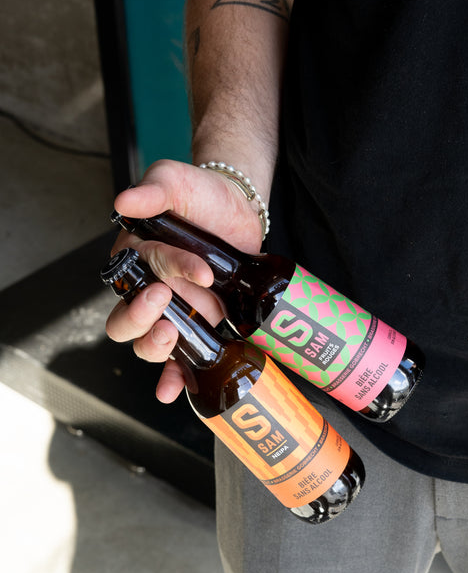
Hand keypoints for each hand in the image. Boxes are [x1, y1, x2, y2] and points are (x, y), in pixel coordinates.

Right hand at [105, 158, 265, 402]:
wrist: (238, 209)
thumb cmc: (199, 194)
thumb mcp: (175, 180)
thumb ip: (152, 189)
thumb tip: (125, 201)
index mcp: (136, 260)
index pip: (138, 274)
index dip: (167, 272)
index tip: (197, 268)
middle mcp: (149, 291)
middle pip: (124, 323)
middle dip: (139, 319)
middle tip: (165, 302)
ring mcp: (173, 313)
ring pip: (146, 345)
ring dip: (155, 348)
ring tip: (174, 335)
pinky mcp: (197, 327)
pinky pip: (178, 363)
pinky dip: (172, 380)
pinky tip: (171, 391)